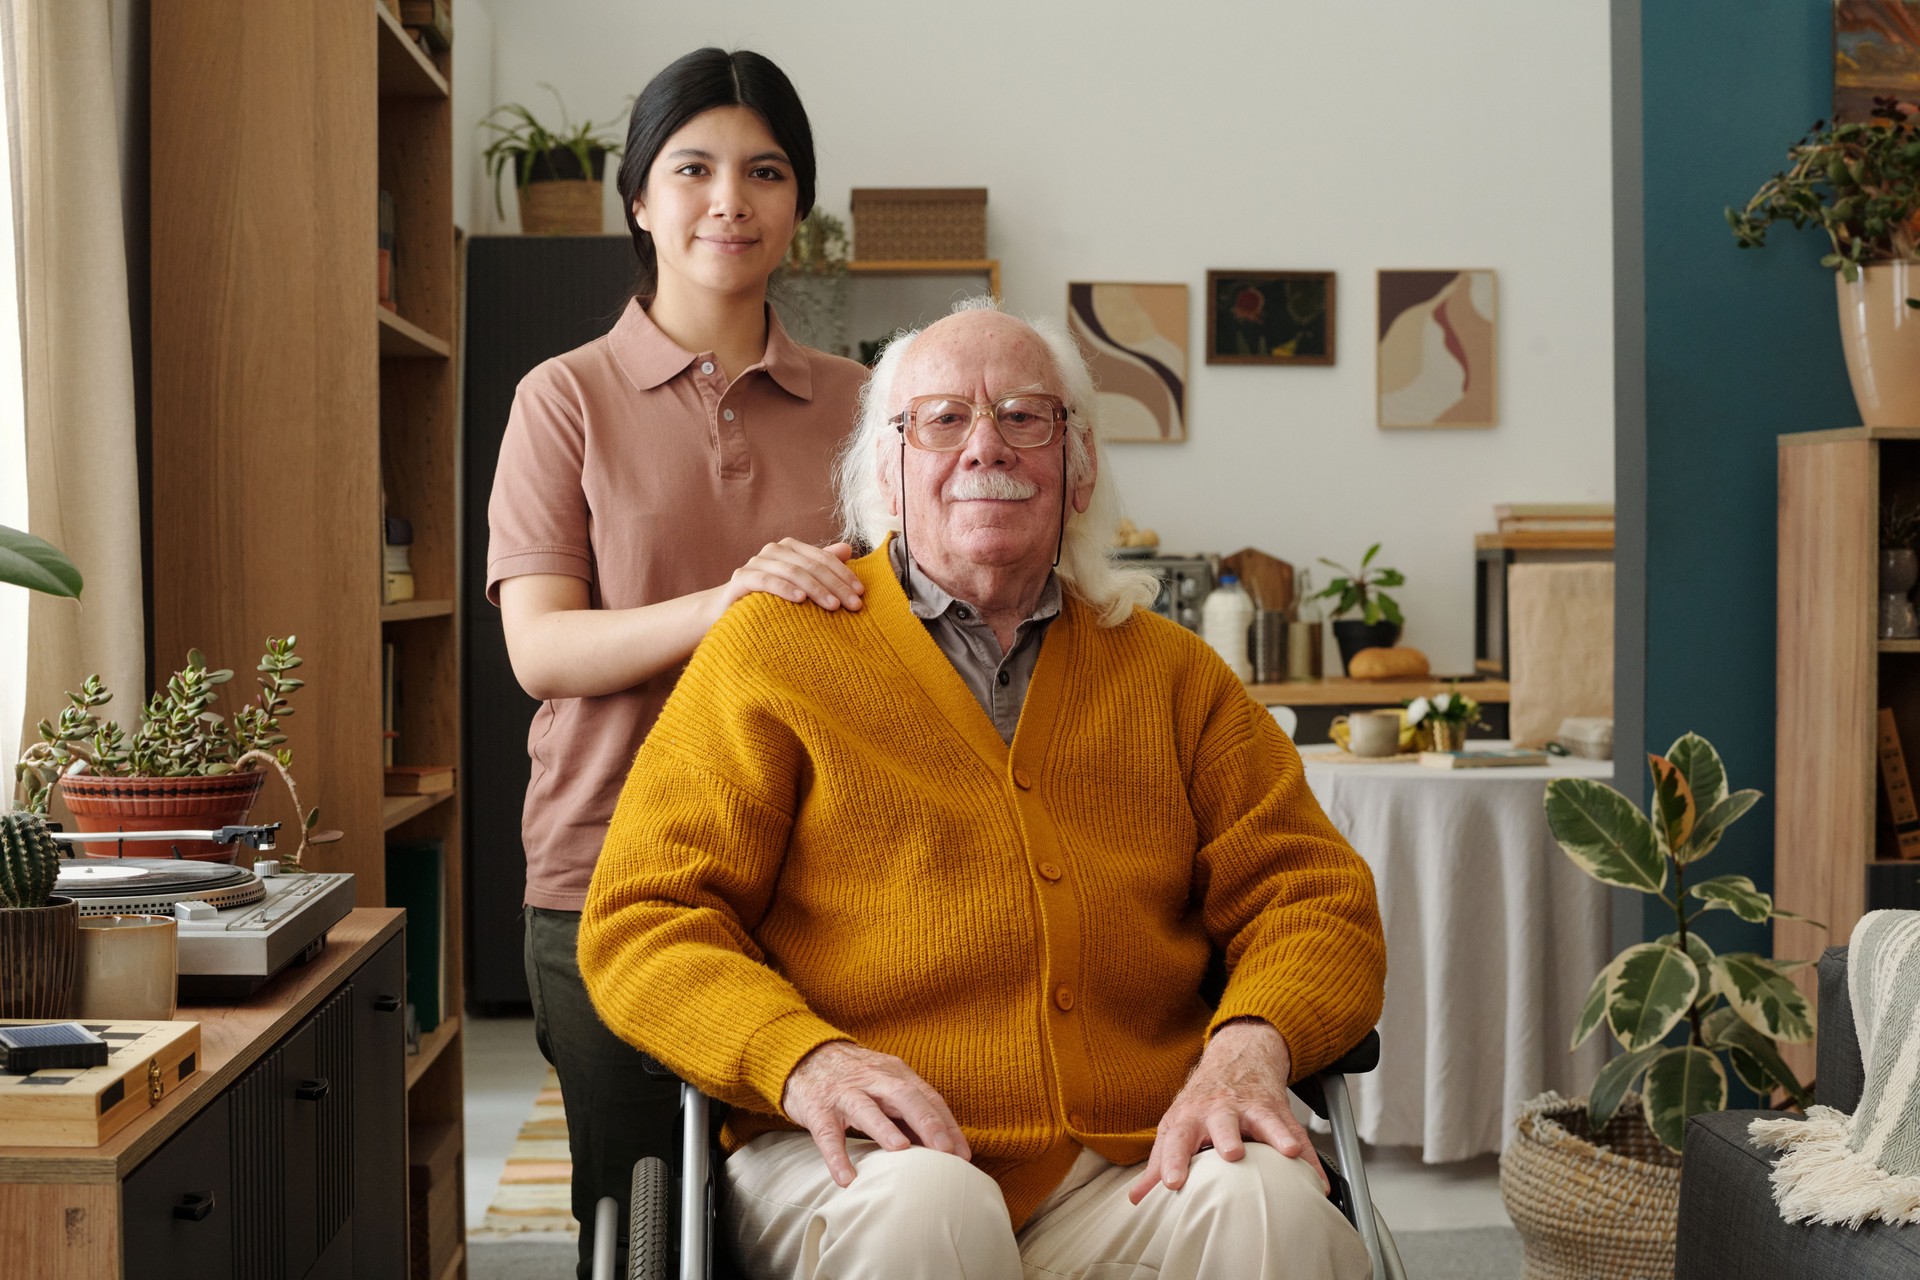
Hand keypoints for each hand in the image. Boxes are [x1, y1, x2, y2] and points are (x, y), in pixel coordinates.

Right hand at [717, 539, 862, 618]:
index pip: (823, 558)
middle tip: (853, 605)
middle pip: (811, 565)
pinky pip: (766, 581)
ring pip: (793, 572)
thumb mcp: (799, 582)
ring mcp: (756, 563)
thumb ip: (821, 565)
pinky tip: (800, 600)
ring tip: (834, 606)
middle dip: (836, 585)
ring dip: (816, 589)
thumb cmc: (769, 597)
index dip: (844, 574)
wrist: (728, 609)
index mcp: (790, 548)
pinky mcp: (742, 578)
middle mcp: (774, 550)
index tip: (861, 593)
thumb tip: (848, 549)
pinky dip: (785, 589)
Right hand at [780, 1041, 971, 1186]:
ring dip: (884, 1128)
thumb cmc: (856, 1079)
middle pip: (904, 1096)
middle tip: (944, 1151)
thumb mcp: (885, 1085)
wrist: (805, 1056)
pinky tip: (846, 1179)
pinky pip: (827, 1133)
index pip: (927, 1097)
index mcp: (895, 1074)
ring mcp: (844, 1093)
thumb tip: (942, 1147)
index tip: (963, 1154)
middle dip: (927, 1122)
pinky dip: (836, 1156)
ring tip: (901, 1150)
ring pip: (866, 1108)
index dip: (947, 1124)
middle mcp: (873, 1080)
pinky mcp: (818, 1108)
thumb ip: (909, 1112)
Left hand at [1127, 1018, 1326, 1204]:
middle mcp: (1218, 1111)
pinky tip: (1315, 1177)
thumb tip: (1137, 1199)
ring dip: (1274, 1135)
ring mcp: (1249, 1108)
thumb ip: (1158, 1163)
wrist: (1236, 1060)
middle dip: (1225, 1137)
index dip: (1172, 1161)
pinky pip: (1293, 1132)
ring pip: (1261, 1120)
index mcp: (1189, 1119)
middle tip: (1230, 1155)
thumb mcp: (1176, 1128)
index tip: (1171, 1183)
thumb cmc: (1201, 1105)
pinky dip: (1306, 1155)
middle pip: (1220, 1122)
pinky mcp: (1275, 1109)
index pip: (1176, 1139)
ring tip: (1285, 1152)